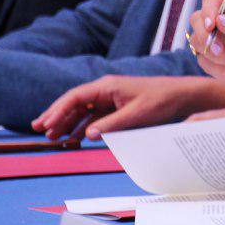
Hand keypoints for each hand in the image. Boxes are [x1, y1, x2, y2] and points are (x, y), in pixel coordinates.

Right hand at [33, 76, 204, 139]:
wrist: (184, 97)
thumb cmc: (162, 101)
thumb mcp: (137, 115)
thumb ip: (111, 125)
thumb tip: (87, 135)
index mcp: (108, 87)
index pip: (75, 97)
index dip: (57, 110)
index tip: (44, 123)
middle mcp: (107, 90)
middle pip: (75, 103)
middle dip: (56, 115)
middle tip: (39, 130)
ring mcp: (112, 98)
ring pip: (84, 110)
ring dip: (68, 123)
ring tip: (53, 137)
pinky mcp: (120, 107)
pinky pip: (96, 116)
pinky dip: (84, 126)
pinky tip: (76, 137)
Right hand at [187, 0, 224, 97]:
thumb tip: (220, 19)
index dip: (209, 9)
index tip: (211, 24)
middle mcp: (219, 22)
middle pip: (197, 18)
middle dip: (205, 35)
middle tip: (220, 48)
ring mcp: (211, 39)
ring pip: (196, 40)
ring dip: (215, 54)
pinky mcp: (207, 57)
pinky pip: (202, 60)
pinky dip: (218, 67)